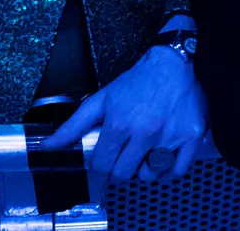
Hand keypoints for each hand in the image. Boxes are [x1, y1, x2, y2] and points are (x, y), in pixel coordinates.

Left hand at [44, 45, 205, 181]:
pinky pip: (177, 171)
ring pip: (151, 175)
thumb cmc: (138, 81)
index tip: (105, 157)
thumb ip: (74, 126)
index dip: (100, 163)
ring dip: (145, 169)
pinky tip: (162, 157)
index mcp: (120, 123)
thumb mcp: (102, 99)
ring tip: (144, 153)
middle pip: (124, 174)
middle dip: (120, 168)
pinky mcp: (191, 138)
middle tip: (124, 155)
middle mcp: (145, 133)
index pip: (101, 164)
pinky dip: (168, 170)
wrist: (174, 64)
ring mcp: (170, 137)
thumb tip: (49, 146)